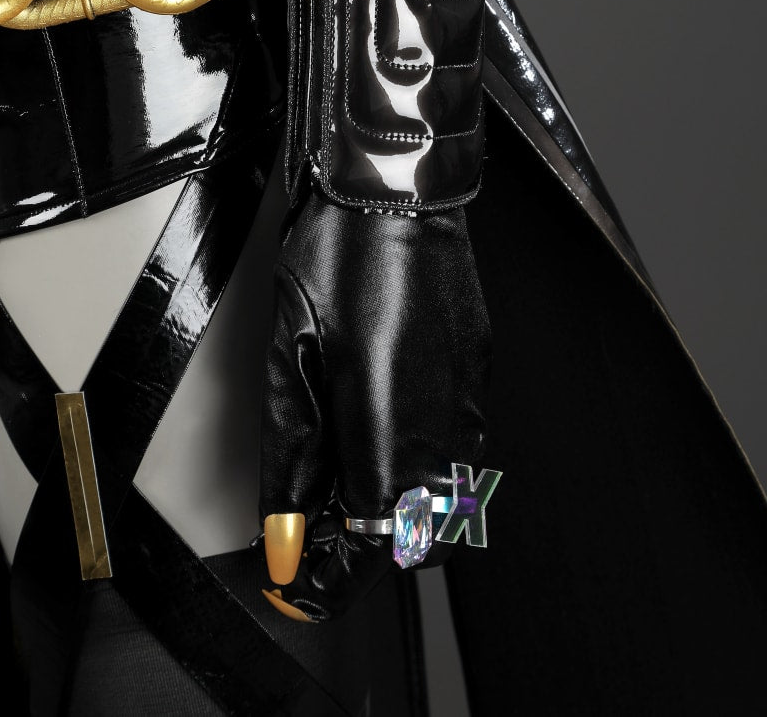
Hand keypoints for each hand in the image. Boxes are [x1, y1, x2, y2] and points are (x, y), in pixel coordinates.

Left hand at [259, 185, 490, 620]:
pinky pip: (461, 442)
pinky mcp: (479, 367)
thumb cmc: (336, 255)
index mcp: (389, 422)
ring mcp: (470, 393)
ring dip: (398, 504)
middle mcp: (444, 419)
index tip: (301, 580)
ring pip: (449, 494)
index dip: (335, 576)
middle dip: (370, 546)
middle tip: (317, 528)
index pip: (373, 541)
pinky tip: (381, 423)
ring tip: (344, 473)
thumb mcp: (289, 356)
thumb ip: (293, 454)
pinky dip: (421, 459)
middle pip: (421, 535)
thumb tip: (287, 532)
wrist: (397, 186)